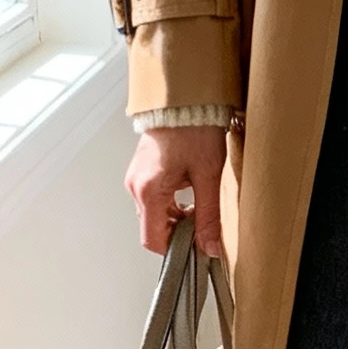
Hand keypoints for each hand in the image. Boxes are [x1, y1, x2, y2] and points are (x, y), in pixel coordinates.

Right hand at [125, 125, 227, 257]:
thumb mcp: (209, 176)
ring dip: (175, 217)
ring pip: (154, 213)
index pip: (153, 240)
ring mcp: (137, 177)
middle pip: (153, 227)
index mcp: (148, 190)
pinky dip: (171, 203)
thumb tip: (211, 246)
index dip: (174, 250)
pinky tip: (190, 194)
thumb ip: (209, 215)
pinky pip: (154, 198)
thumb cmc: (194, 129)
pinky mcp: (142, 170)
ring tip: (200, 207)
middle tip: (204, 227)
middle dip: (178, 233)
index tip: (195, 249)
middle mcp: (136, 185)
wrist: (185, 98)